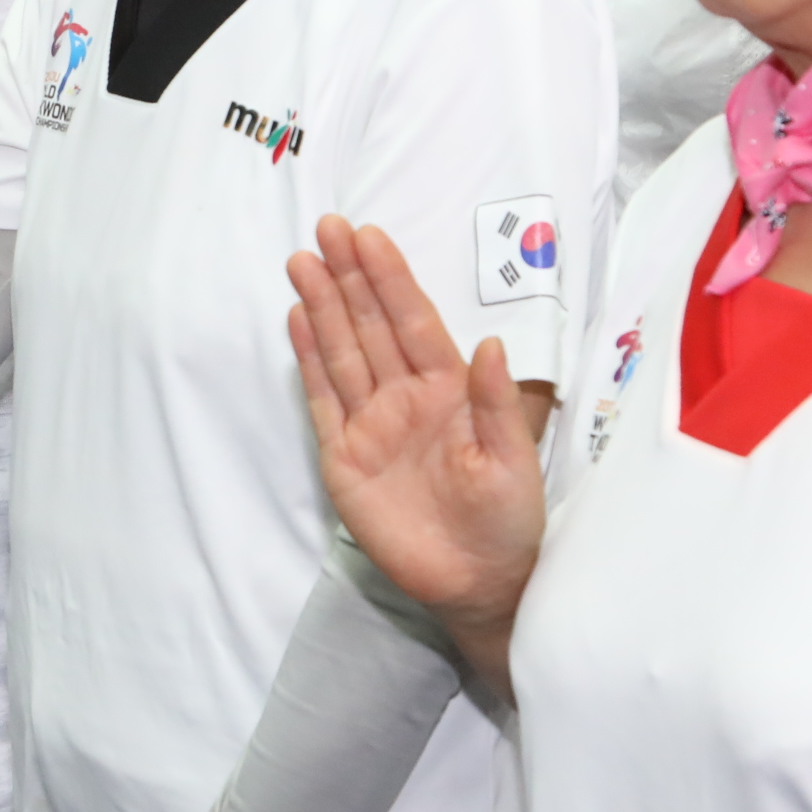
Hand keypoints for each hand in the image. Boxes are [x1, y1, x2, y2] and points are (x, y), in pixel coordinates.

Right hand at [288, 216, 544, 675]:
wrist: (476, 584)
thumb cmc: (507, 521)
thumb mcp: (513, 463)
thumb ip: (497, 404)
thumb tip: (491, 345)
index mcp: (451, 391)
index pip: (414, 323)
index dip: (391, 280)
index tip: (370, 236)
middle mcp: (407, 397)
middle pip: (372, 326)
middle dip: (349, 277)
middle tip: (327, 228)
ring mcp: (372, 424)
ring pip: (342, 353)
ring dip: (323, 307)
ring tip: (303, 263)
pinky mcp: (344, 458)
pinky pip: (322, 400)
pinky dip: (310, 361)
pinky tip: (298, 321)